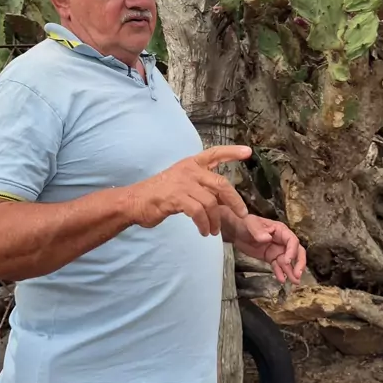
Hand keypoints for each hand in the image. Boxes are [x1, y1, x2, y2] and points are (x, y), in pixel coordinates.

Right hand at [128, 145, 251, 236]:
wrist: (135, 201)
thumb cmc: (160, 194)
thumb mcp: (182, 183)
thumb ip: (201, 186)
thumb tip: (224, 199)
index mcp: (191, 164)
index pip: (215, 153)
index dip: (232, 152)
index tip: (247, 152)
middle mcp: (189, 170)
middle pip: (220, 183)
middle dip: (234, 200)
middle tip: (242, 214)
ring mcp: (183, 183)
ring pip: (211, 202)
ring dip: (215, 220)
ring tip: (213, 231)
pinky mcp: (176, 197)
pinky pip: (198, 212)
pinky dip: (204, 224)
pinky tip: (203, 231)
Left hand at [232, 214, 305, 284]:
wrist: (236, 232)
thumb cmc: (245, 223)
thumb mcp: (250, 224)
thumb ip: (258, 230)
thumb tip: (268, 238)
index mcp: (280, 230)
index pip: (292, 241)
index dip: (292, 251)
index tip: (287, 261)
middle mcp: (282, 240)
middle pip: (296, 252)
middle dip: (299, 263)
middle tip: (298, 274)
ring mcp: (277, 250)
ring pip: (288, 262)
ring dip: (291, 271)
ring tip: (294, 282)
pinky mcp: (270, 257)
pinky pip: (277, 266)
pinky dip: (280, 273)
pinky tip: (281, 280)